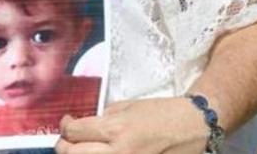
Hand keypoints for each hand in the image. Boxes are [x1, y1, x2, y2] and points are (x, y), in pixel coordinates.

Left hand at [56, 97, 209, 153]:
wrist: (192, 127)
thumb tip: (85, 127)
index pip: (75, 132)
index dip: (66, 126)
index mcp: (116, 129)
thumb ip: (104, 117)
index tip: (68, 123)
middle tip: (69, 140)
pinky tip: (102, 153)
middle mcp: (117, 152)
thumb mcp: (129, 106)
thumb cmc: (162, 113)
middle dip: (65, 146)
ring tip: (84, 149)